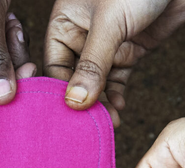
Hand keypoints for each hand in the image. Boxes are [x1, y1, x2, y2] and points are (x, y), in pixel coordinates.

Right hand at [0, 1, 37, 106]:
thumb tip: (0, 99)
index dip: (5, 98)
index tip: (29, 76)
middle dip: (13, 67)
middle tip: (16, 35)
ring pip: (5, 71)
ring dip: (16, 50)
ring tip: (10, 22)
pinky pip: (7, 55)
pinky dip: (15, 39)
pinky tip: (10, 20)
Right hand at [44, 0, 184, 123]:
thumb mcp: (109, 24)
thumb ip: (93, 64)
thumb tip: (75, 101)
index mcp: (64, 23)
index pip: (54, 66)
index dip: (60, 93)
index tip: (67, 118)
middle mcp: (82, 35)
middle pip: (75, 79)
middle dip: (83, 103)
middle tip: (89, 126)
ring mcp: (107, 44)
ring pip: (98, 83)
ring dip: (102, 103)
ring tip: (108, 121)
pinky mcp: (130, 49)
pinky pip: (117, 79)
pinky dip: (117, 94)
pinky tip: (119, 107)